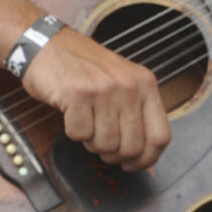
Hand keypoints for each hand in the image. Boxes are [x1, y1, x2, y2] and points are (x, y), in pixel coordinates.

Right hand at [21, 28, 170, 169]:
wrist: (50, 47)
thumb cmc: (86, 70)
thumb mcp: (124, 83)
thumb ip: (137, 113)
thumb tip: (145, 157)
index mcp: (147, 85)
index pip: (160, 136)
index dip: (147, 159)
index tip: (133, 164)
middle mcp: (130, 86)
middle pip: (132, 147)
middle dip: (114, 155)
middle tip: (101, 143)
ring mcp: (104, 89)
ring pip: (105, 144)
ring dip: (91, 142)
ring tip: (87, 122)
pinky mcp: (78, 94)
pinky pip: (78, 135)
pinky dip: (73, 132)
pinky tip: (72, 114)